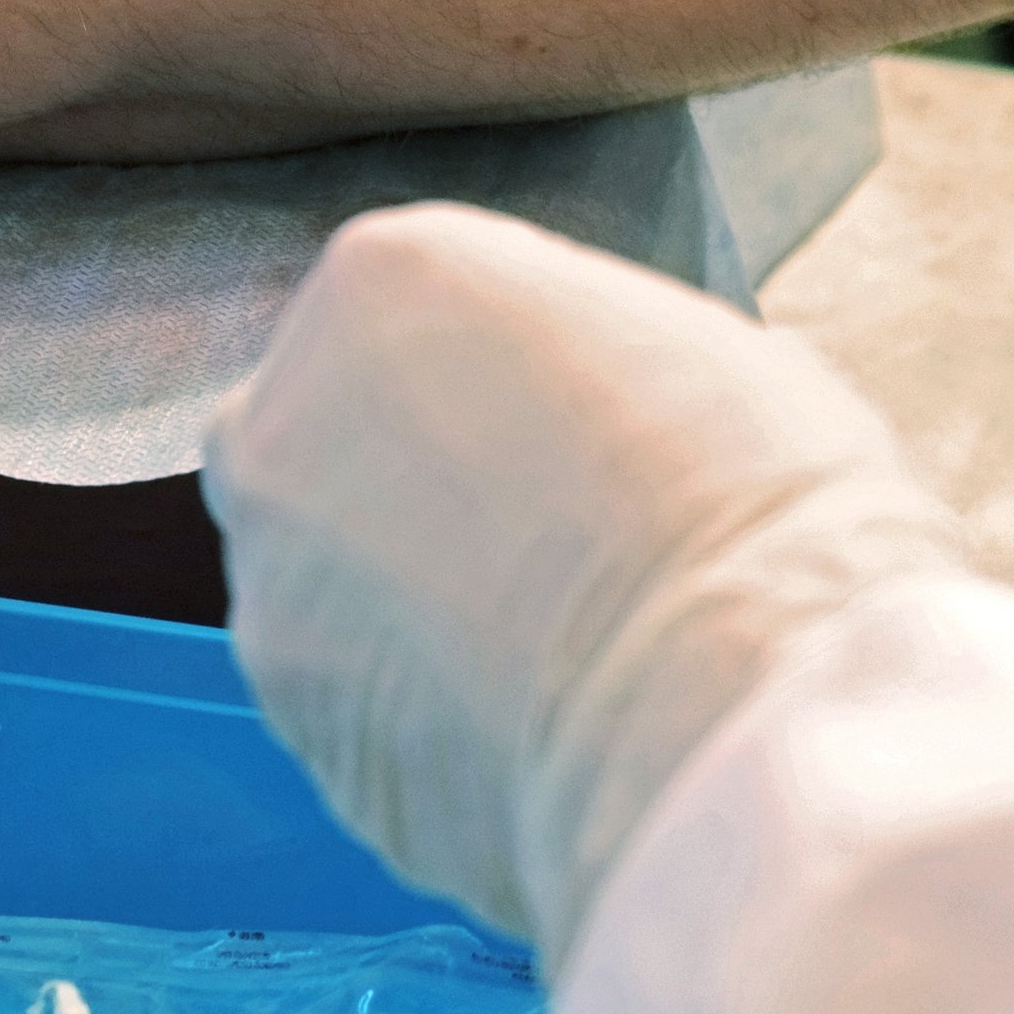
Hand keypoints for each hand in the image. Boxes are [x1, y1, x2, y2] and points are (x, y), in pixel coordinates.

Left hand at [200, 203, 957, 962]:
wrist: (729, 714)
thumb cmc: (744, 511)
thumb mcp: (697, 352)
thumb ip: (592, 366)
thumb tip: (629, 415)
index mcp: (381, 281)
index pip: (414, 315)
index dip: (511, 389)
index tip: (581, 441)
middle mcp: (280, 420)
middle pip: (333, 443)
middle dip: (414, 494)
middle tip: (547, 550)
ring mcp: (269, 585)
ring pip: (326, 585)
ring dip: (407, 612)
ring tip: (549, 656)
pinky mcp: (294, 732)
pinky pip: (353, 708)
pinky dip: (417, 720)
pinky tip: (528, 730)